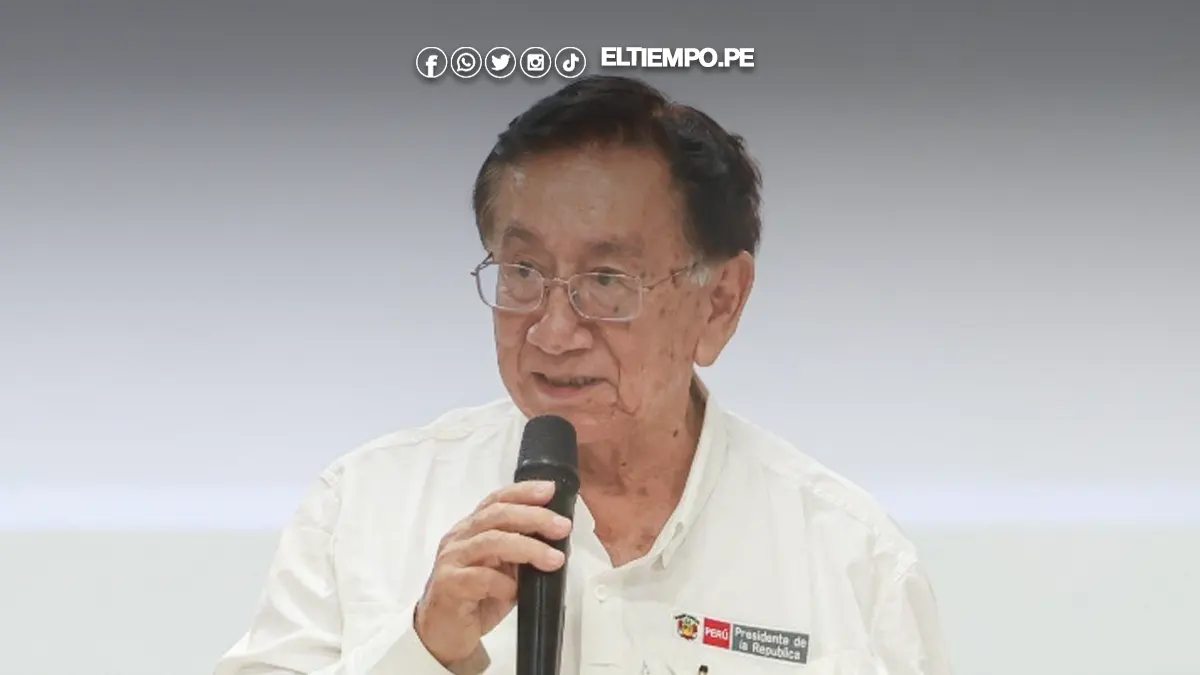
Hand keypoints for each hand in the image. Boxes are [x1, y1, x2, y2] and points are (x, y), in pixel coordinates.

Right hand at [414, 480, 571, 665]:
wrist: (444, 634)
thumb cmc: (476, 599)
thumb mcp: (504, 572)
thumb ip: (522, 553)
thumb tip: (557, 541)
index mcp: (472, 528)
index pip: (497, 500)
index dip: (523, 492)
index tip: (550, 491)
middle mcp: (460, 538)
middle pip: (497, 515)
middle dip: (534, 517)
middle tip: (562, 527)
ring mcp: (451, 560)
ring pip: (491, 541)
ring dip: (528, 548)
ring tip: (554, 559)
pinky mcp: (448, 584)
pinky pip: (480, 577)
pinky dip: (504, 583)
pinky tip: (515, 592)